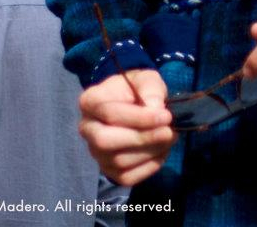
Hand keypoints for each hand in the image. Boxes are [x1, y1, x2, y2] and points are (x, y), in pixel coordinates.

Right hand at [78, 69, 177, 185]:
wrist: (136, 105)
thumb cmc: (138, 89)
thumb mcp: (146, 78)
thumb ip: (150, 88)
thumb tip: (155, 108)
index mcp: (90, 101)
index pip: (109, 113)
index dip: (139, 118)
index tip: (166, 116)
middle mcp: (87, 129)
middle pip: (105, 141)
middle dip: (141, 138)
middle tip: (168, 132)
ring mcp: (95, 152)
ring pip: (118, 161)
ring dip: (149, 152)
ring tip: (170, 137)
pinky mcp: (108, 170)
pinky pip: (126, 177)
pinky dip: (148, 167)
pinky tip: (162, 151)